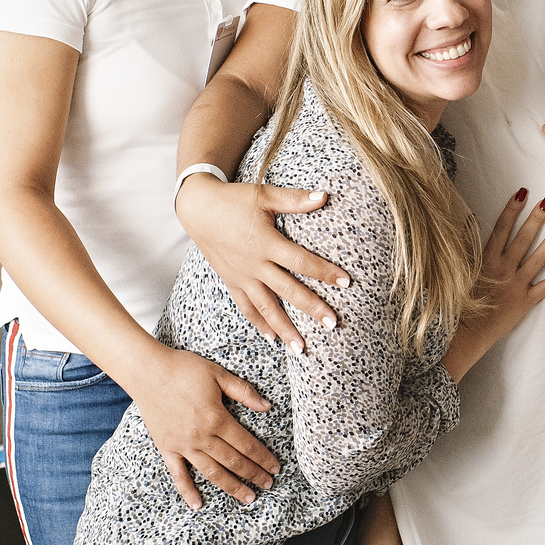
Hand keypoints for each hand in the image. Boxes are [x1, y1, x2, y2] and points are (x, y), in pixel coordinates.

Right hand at [131, 348, 279, 510]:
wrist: (146, 371)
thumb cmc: (184, 369)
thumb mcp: (218, 374)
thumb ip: (244, 392)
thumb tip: (267, 406)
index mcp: (217, 418)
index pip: (246, 444)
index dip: (263, 457)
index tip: (275, 467)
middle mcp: (201, 436)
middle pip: (233, 461)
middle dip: (253, 474)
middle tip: (268, 484)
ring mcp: (182, 445)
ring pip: (211, 472)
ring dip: (231, 486)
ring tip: (248, 498)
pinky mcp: (166, 448)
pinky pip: (178, 474)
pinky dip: (187, 491)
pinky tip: (198, 505)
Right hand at [176, 174, 349, 350]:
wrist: (198, 208)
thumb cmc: (234, 199)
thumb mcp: (264, 195)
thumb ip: (294, 200)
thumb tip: (324, 196)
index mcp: (267, 243)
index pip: (301, 262)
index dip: (324, 272)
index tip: (345, 283)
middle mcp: (255, 265)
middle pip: (288, 291)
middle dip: (312, 308)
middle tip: (332, 325)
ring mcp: (242, 276)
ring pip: (267, 307)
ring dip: (285, 328)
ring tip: (301, 349)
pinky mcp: (231, 281)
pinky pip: (246, 307)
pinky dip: (259, 322)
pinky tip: (272, 337)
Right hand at [444, 190, 544, 378]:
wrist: (466, 333)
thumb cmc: (460, 300)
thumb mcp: (458, 269)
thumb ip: (466, 244)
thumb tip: (471, 219)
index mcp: (486, 260)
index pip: (502, 229)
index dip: (512, 209)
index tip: (522, 192)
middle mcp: (504, 269)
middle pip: (523, 239)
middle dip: (536, 218)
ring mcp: (517, 285)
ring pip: (538, 259)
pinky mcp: (526, 302)